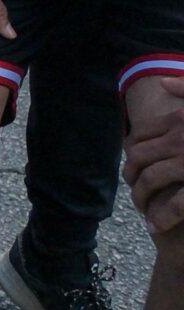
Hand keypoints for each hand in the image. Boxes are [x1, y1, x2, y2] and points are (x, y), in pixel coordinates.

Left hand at [122, 75, 183, 233]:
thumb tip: (161, 83)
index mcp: (181, 121)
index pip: (141, 135)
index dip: (131, 152)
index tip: (131, 164)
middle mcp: (182, 140)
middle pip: (139, 158)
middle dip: (131, 175)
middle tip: (132, 189)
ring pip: (151, 180)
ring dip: (141, 196)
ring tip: (141, 210)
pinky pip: (175, 204)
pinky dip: (162, 216)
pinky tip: (156, 226)